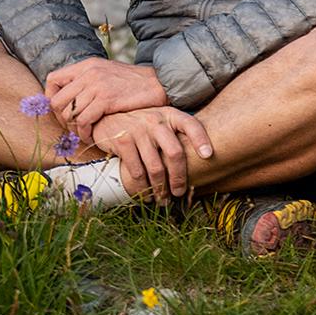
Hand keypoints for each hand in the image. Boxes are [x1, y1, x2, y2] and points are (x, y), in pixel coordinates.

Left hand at [47, 57, 165, 141]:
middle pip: (57, 100)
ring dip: (74, 129)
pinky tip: (92, 137)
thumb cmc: (135, 83)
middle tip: (71, 127)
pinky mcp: (106, 100)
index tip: (61, 111)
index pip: (53, 80)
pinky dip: (84, 133)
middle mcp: (88, 73)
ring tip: (83, 134)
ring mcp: (97, 86)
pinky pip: (84, 120)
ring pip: (69, 113)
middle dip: (60, 119)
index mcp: (87, 65)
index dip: (51, 97)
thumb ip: (89, 81)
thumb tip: (73, 97)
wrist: (160, 83)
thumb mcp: (108, 73)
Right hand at [91, 106, 213, 200]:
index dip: (201, 139)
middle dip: (179, 178)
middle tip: (179, 193)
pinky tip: (145, 194)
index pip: (191, 125)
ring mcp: (138, 130)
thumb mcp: (161, 121)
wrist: (107, 117)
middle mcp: (156, 121)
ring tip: (162, 199)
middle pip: (175, 153)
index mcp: (170, 115)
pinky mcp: (122, 141)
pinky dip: (142, 187)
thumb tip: (202, 160)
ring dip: (160, 188)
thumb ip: (176, 134)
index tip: (208, 155)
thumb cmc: (141, 125)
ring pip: (155, 167)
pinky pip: (136, 171)